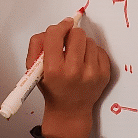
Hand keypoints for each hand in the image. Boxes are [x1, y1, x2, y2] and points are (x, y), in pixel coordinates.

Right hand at [26, 17, 111, 137]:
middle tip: (68, 43)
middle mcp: (73, 71)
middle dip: (71, 35)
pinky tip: (85, 62)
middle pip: (77, 34)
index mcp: (53, 69)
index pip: (56, 34)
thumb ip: (37, 45)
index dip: (59, 27)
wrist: (70, 110)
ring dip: (82, 45)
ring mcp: (91, 73)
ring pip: (89, 41)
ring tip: (76, 57)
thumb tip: (56, 28)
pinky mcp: (104, 74)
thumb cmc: (52, 88)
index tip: (63, 26)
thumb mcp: (34, 69)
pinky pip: (100, 50)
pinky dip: (92, 53)